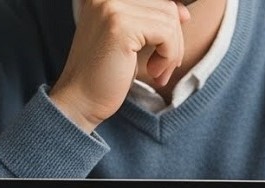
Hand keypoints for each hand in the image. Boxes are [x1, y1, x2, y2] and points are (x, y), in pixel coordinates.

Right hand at [50, 0, 190, 132]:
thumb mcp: (132, 40)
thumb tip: (184, 12)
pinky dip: (168, 56)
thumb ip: (153, 21)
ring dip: (171, 51)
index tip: (166, 49)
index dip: (169, 21)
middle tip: (162, 68)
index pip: (157, 0)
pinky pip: (166, 34)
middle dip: (173, 40)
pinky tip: (153, 73)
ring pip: (170, 19)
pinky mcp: (120, 25)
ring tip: (156, 72)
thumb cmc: (105, 73)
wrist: (80, 100)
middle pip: (166, 6)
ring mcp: (111, 6)